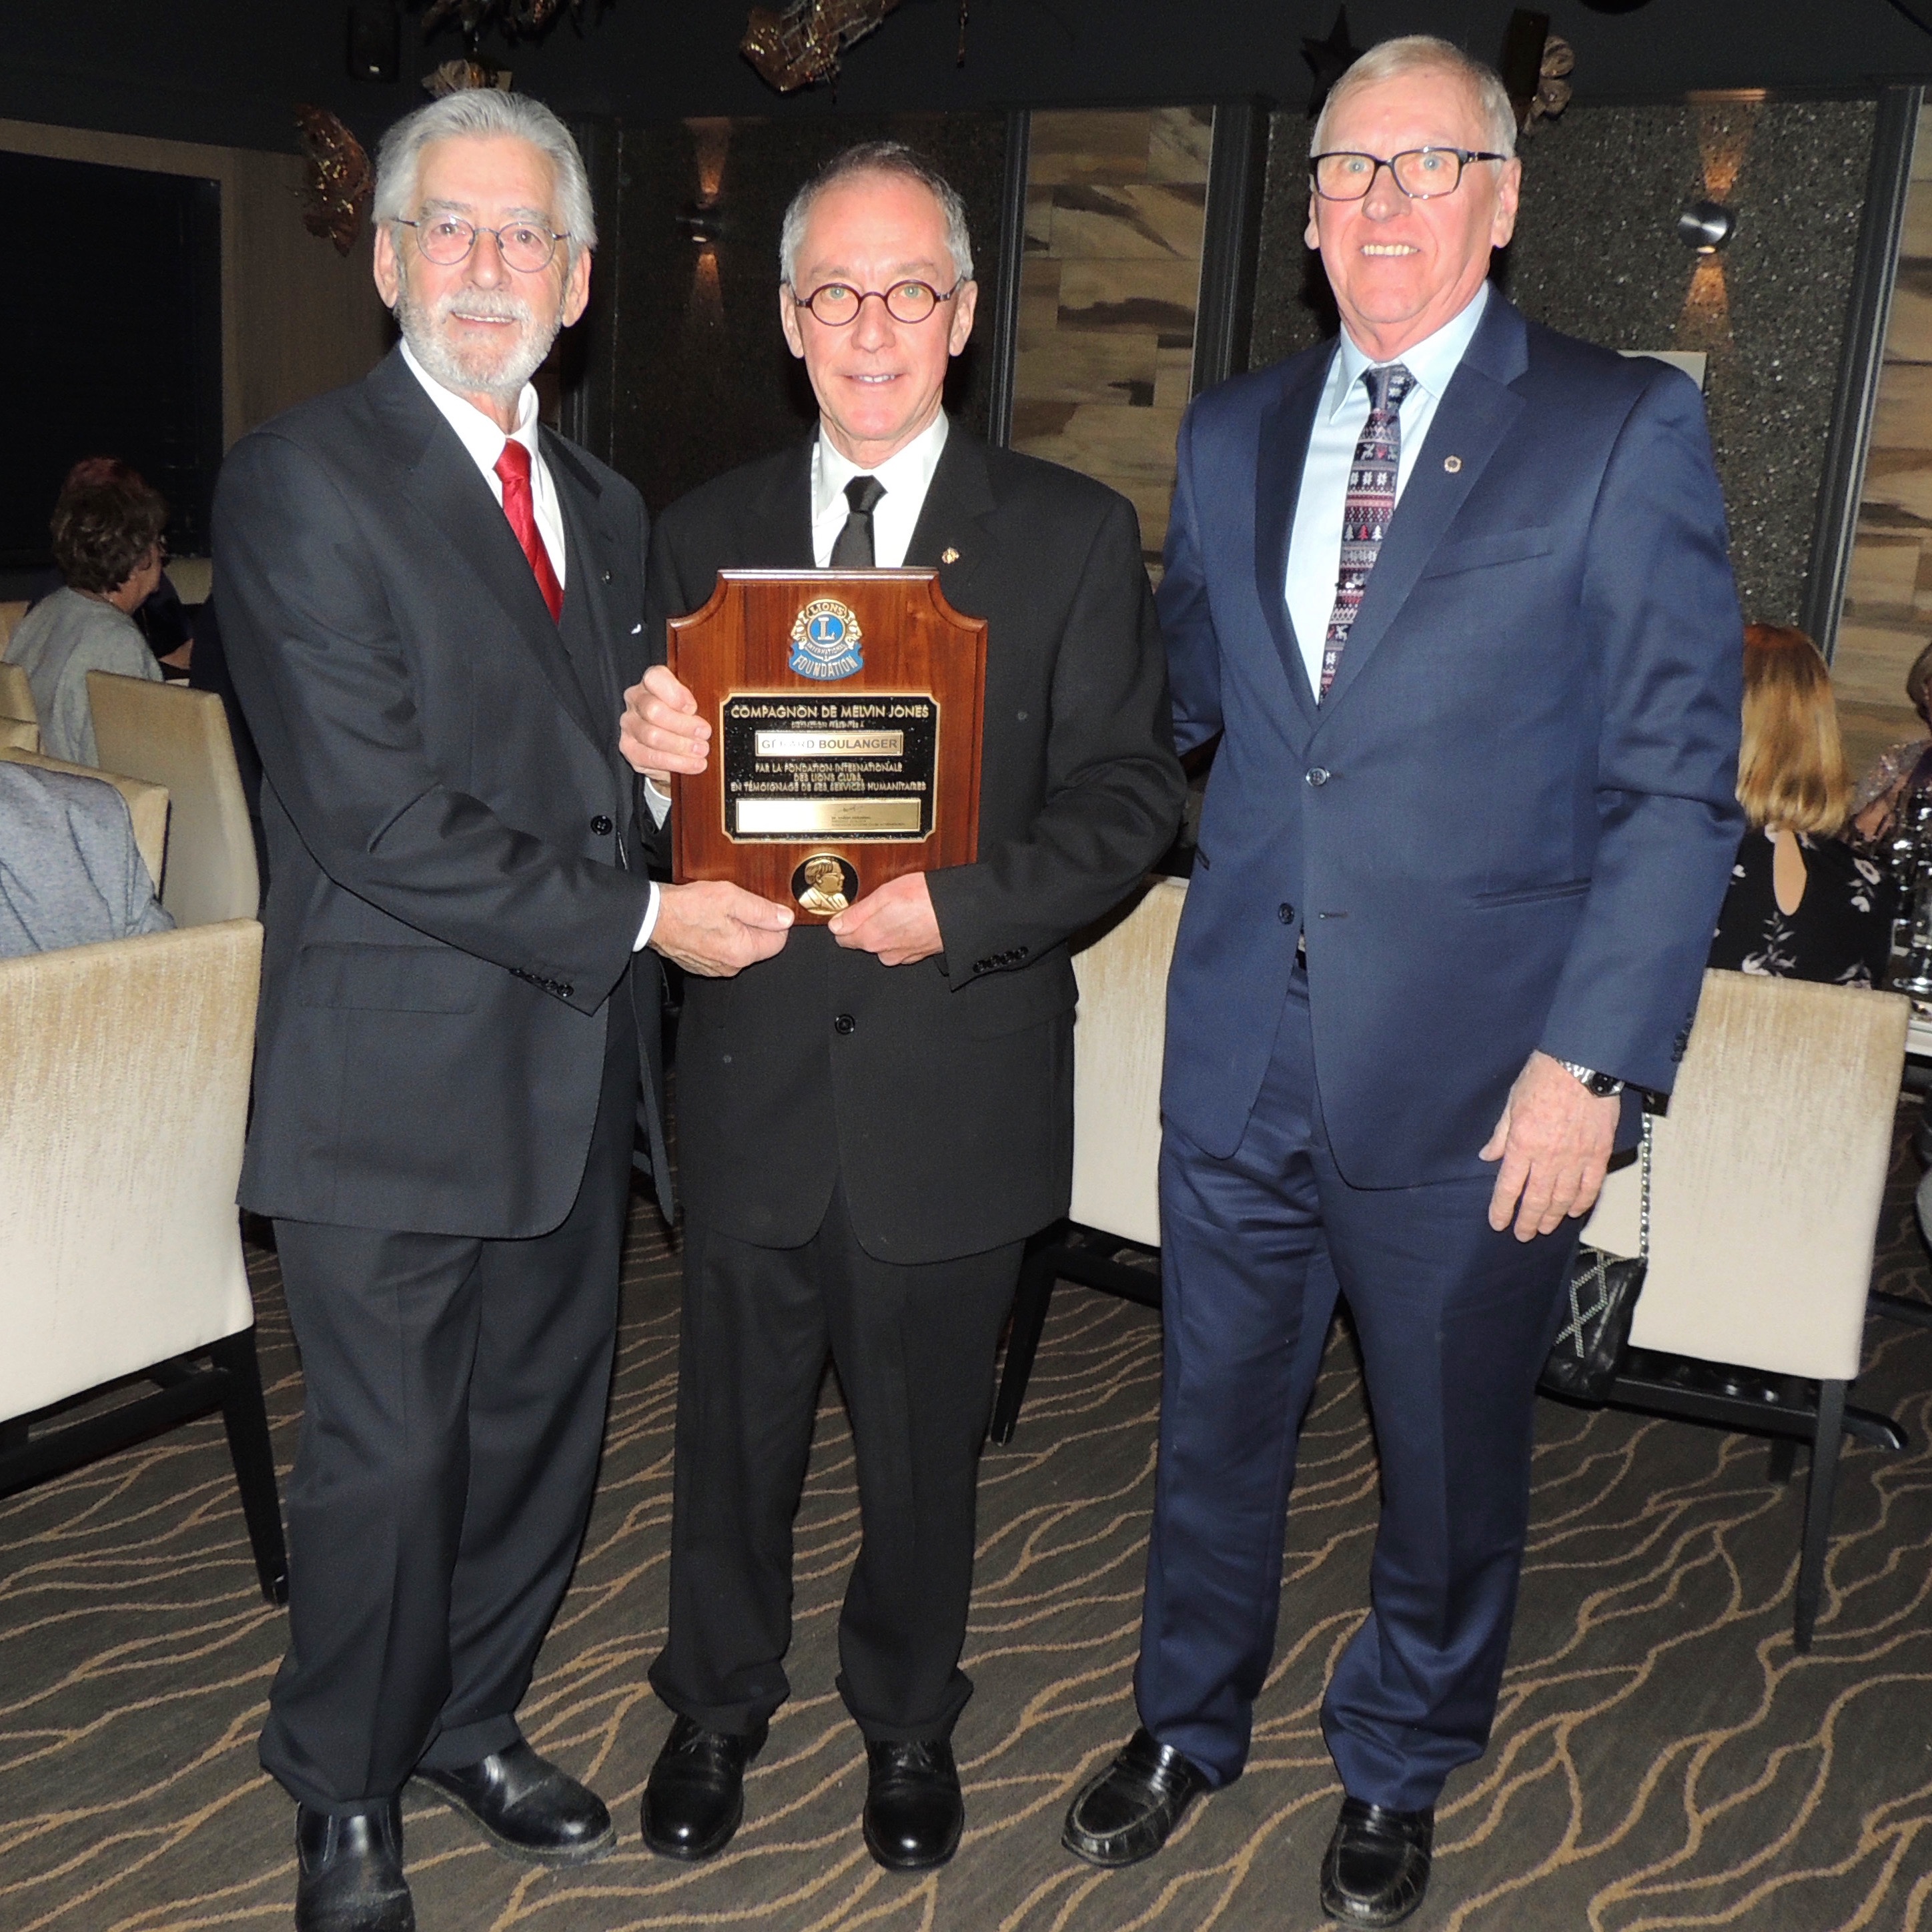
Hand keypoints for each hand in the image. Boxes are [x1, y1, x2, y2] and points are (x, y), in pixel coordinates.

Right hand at [620, 665, 708, 783]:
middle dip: (683, 725)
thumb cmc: (686, 720)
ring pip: (652, 735)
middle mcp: (636, 699)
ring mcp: (630, 724)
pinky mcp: (629, 748)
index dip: (675, 694)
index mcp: (652, 682)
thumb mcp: (695, 707)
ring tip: (701, 750)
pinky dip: (675, 762)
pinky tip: (693, 764)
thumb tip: (712, 709)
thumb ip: (698, 702)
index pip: (655, 678)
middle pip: (654, 710)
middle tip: (704, 733)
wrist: (673, 749)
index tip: (693, 708)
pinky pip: (650, 757)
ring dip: (681, 746)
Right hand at [649, 880, 791, 976]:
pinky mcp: (703, 965)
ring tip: (718, 914)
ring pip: (740, 947)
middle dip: (754, 925)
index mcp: (743, 951)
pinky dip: (719, 937)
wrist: (653, 917)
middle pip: (759, 945)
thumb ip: (763, 910)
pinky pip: (722, 950)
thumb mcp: (732, 898)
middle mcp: (732, 965)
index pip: (780, 940)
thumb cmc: (688, 907)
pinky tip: (708, 924)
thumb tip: (785, 918)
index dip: (775, 920)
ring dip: (735, 930)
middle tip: (736, 907)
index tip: (763, 908)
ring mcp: (716, 968)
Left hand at [828, 873, 942, 965]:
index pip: (841, 937)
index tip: (850, 910)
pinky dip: (901, 934)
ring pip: (882, 944)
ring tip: (898, 909)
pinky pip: (900, 945)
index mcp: (870, 938)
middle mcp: (884, 953)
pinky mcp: (917, 955)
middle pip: (862, 941)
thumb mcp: (883, 895)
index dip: (843, 921)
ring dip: (885, 929)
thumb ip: (856, 913)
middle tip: (879, 905)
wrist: (959, 911)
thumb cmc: (925, 898)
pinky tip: (910, 919)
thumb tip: (835, 925)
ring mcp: (901, 956)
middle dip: (865, 925)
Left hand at [1480, 1050, 1619, 1240]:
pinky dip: (1581, 1202)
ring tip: (1545, 1227)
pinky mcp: (1599, 1153)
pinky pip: (1590, 1186)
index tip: (1498, 1223)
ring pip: (1562, 1198)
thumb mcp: (1512, 1103)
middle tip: (1523, 1234)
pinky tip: (1573, 1211)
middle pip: (1535, 1199)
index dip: (1501, 1209)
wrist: (1583, 1062)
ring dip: (1552, 1217)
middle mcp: (1548, 1156)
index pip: (1508, 1187)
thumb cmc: (1543, 1076)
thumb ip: (1500, 1135)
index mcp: (1522, 1144)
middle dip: (1527, 1221)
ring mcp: (1576, 1157)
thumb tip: (1488, 1157)